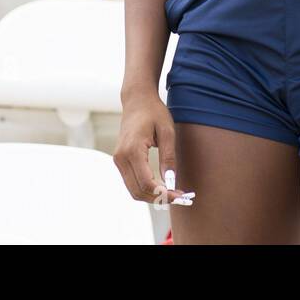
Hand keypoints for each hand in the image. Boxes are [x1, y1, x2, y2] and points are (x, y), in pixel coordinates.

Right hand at [113, 86, 193, 207]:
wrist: (137, 100)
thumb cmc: (154, 112)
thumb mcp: (167, 131)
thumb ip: (168, 157)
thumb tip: (171, 181)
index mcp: (132, 150)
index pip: (147, 183)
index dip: (164, 193)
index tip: (181, 195)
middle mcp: (121, 157)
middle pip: (138, 191)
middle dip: (158, 199)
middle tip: (180, 197)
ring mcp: (118, 160)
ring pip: (133, 190)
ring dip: (152, 196)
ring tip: (173, 193)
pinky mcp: (120, 160)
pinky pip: (131, 182)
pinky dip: (146, 189)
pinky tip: (161, 186)